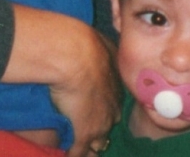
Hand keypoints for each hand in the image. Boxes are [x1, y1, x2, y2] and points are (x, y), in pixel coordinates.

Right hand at [3, 6, 120, 156]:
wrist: (74, 57)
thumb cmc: (85, 45)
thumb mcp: (100, 43)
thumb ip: (101, 50)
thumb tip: (96, 44)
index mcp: (115, 89)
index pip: (112, 106)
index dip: (104, 110)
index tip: (97, 112)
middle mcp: (111, 109)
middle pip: (108, 126)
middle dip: (100, 131)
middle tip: (90, 133)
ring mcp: (99, 124)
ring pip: (98, 144)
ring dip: (91, 146)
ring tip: (84, 150)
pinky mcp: (83, 135)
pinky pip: (79, 153)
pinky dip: (75, 155)